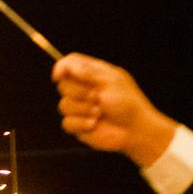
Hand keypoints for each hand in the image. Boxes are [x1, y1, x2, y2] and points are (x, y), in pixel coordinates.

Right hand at [50, 53, 179, 164]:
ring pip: (63, 105)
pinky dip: (81, 123)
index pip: (69, 64)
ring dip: (83, 109)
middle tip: (97, 97)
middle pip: (63, 85)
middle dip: (78, 92)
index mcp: (92, 74)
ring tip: (99, 112)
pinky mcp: (77, 125)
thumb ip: (87, 72)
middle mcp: (83, 89)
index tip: (58, 76)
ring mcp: (79, 108)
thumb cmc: (127, 102)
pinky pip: (66, 123)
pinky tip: (94, 124)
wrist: (134, 129)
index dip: (61, 68)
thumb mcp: (110, 81)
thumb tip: (64, 65)